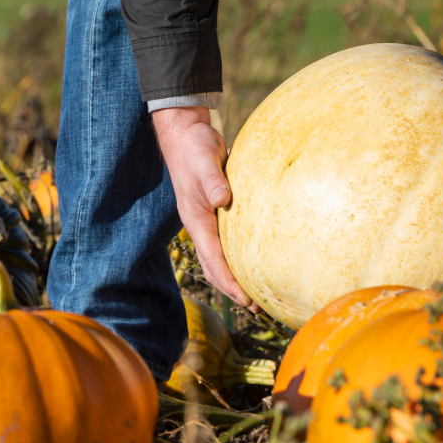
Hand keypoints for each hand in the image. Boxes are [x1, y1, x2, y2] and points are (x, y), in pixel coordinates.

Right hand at [152, 106, 257, 310]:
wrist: (186, 134)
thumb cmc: (195, 147)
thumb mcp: (204, 161)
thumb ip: (213, 180)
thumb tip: (223, 199)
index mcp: (196, 220)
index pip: (213, 260)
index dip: (228, 282)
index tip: (245, 299)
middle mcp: (200, 225)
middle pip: (215, 267)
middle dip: (233, 289)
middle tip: (256, 307)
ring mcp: (206, 220)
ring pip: (219, 257)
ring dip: (234, 277)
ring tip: (255, 293)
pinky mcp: (215, 211)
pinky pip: (226, 242)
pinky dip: (237, 256)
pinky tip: (253, 258)